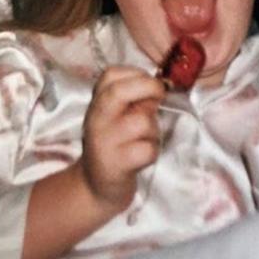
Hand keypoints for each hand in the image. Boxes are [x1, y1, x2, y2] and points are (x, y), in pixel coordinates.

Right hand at [80, 67, 164, 210]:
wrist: (96, 185)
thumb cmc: (114, 142)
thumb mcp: (118, 115)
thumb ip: (135, 98)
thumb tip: (162, 85)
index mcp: (97, 102)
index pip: (111, 75)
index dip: (137, 73)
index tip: (149, 83)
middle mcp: (96, 118)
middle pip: (118, 92)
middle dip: (148, 87)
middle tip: (160, 95)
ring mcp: (104, 142)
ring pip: (142, 122)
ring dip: (153, 129)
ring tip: (144, 138)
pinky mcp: (116, 165)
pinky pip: (147, 149)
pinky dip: (152, 151)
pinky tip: (141, 158)